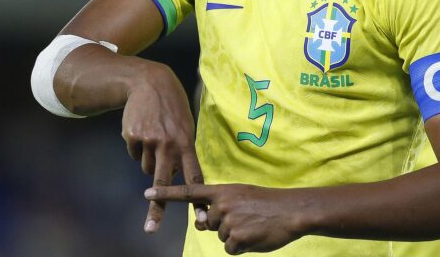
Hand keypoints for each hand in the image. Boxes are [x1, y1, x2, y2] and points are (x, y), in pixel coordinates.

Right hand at [122, 62, 204, 233]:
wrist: (149, 82)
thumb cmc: (172, 108)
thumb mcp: (186, 125)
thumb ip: (183, 150)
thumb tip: (176, 178)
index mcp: (187, 142)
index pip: (194, 175)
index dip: (197, 198)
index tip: (201, 217)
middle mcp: (169, 144)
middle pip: (164, 183)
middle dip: (157, 208)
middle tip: (151, 229)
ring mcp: (150, 141)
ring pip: (147, 169)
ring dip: (149, 161)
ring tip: (154, 137)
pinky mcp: (133, 137)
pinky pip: (135, 154)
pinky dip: (137, 147)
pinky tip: (142, 129)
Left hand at [145, 183, 303, 254]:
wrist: (292, 210)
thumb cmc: (267, 203)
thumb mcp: (240, 196)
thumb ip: (218, 206)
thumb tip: (201, 222)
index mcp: (223, 191)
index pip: (190, 191)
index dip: (167, 193)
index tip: (147, 192)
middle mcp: (222, 204)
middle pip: (208, 223)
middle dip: (223, 224)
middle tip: (246, 218)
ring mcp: (229, 222)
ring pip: (220, 237)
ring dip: (235, 236)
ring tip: (253, 225)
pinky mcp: (237, 239)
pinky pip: (230, 249)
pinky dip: (241, 247)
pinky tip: (255, 236)